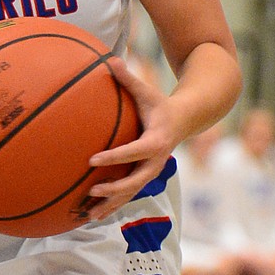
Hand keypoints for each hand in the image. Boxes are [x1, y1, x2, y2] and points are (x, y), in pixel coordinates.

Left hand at [84, 55, 174, 220]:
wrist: (185, 121)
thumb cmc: (159, 104)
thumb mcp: (147, 91)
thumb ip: (128, 78)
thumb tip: (108, 59)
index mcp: (156, 141)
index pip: (134, 151)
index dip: (115, 157)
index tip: (92, 160)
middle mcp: (156, 161)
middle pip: (136, 181)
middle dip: (115, 189)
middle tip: (91, 190)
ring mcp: (152, 172)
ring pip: (132, 193)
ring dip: (112, 205)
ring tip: (89, 216)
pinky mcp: (146, 177)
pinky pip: (129, 194)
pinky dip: (112, 205)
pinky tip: (92, 215)